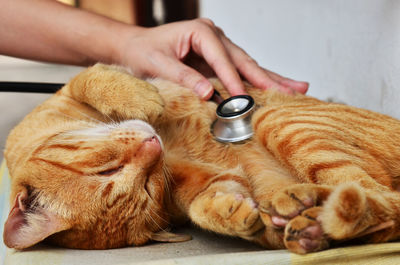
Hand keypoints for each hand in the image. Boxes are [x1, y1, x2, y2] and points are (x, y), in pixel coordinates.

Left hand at [117, 18, 308, 99]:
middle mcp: (214, 36)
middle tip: (294, 90)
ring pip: (248, 65)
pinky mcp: (218, 60)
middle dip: (268, 78)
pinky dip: (258, 82)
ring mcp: (219, 47)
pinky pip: (241, 72)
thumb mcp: (158, 64)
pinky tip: (277, 86)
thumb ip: (183, 77)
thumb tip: (207, 94)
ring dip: (271, 79)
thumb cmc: (144, 53)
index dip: (234, 79)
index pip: (222, 58)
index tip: (243, 98)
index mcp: (200, 32)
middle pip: (244, 60)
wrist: (135, 48)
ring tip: (297, 89)